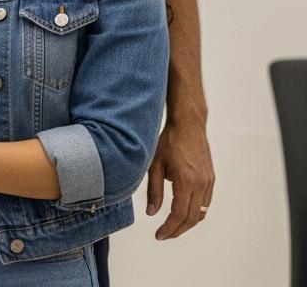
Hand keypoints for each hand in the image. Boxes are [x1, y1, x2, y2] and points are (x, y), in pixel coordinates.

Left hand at [146, 120, 214, 239]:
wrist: (189, 125)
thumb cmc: (169, 142)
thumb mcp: (155, 165)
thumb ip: (153, 191)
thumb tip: (151, 213)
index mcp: (186, 181)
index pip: (179, 214)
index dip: (169, 228)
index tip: (159, 235)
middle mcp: (201, 184)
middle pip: (192, 218)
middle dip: (177, 230)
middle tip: (164, 236)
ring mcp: (209, 182)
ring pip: (201, 213)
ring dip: (187, 223)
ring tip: (172, 228)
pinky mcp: (211, 179)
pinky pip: (205, 203)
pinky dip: (195, 213)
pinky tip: (182, 213)